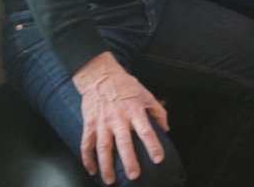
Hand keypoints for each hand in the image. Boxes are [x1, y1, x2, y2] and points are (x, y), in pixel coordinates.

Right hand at [72, 52, 167, 183]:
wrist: (100, 76)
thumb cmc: (126, 86)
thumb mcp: (146, 94)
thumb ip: (157, 111)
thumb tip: (166, 129)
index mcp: (134, 111)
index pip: (146, 131)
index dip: (153, 145)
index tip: (158, 159)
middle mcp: (118, 118)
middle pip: (124, 142)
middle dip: (129, 160)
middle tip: (134, 175)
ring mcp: (102, 122)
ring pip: (103, 147)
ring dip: (106, 165)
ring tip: (110, 180)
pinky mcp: (89, 124)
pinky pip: (87, 144)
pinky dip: (87, 159)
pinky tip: (91, 170)